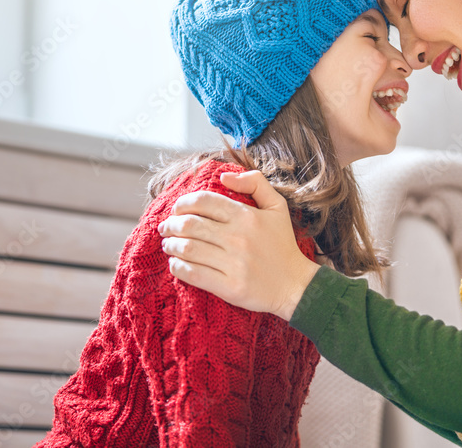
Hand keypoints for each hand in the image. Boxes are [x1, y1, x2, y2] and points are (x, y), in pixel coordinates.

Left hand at [159, 170, 320, 320]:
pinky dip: (178, 267)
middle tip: (165, 228)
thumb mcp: (277, 206)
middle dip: (171, 225)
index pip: (203, 201)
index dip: (183, 203)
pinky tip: (176, 264)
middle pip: (190, 224)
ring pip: (188, 249)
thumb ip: (255, 183)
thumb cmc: (283, 245)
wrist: (295, 285)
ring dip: (171, 245)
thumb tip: (224, 175)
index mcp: (246, 216)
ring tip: (168, 245)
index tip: (176, 209)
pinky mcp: (229, 287)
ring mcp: (233, 263)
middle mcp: (238, 238)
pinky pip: (193, 273)